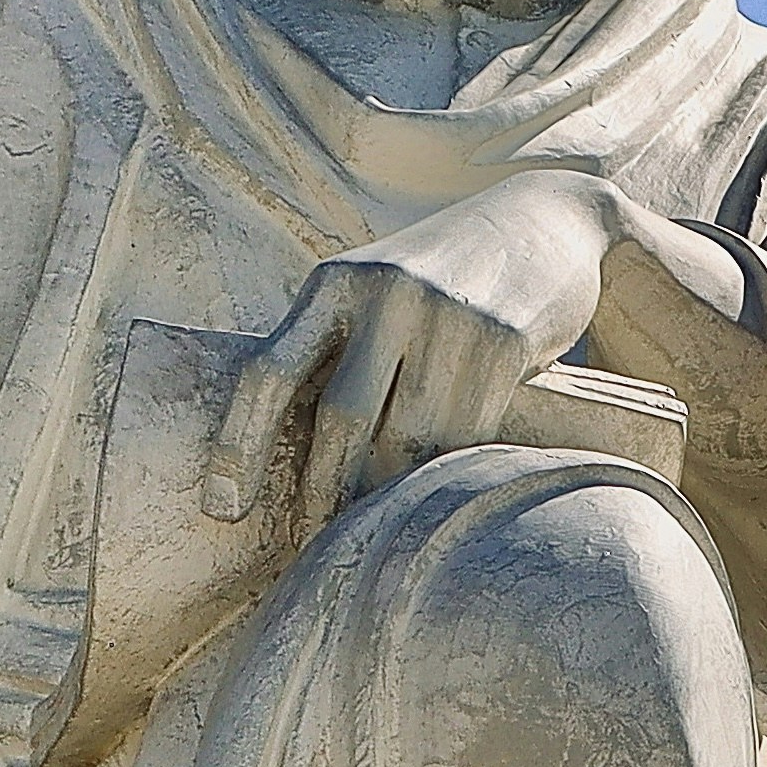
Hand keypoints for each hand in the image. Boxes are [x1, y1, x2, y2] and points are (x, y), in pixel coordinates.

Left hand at [207, 172, 622, 529]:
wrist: (542, 224)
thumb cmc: (437, 279)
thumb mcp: (372, 292)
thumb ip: (331, 350)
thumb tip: (272, 458)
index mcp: (333, 282)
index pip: (267, 372)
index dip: (237, 448)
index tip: (224, 509)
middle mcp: (385, 292)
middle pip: (339, 419)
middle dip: (323, 494)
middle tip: (314, 542)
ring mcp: (447, 314)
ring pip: (406, 438)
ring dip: (389, 494)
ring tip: (377, 525)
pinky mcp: (503, 339)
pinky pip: (465, 432)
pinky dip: (446, 469)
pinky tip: (438, 487)